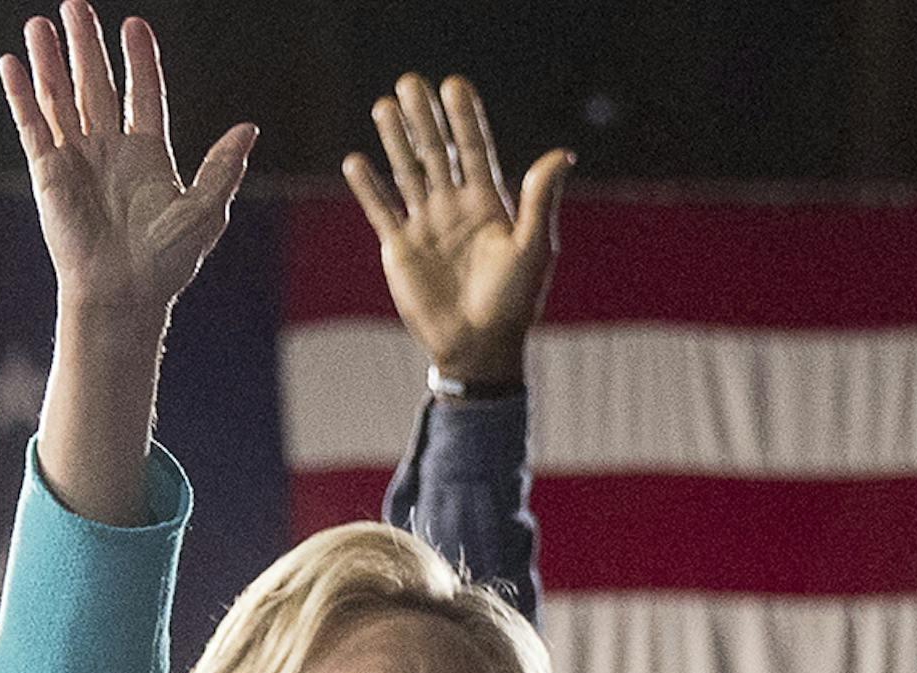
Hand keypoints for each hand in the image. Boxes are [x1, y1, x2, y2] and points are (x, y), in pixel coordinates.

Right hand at [0, 0, 255, 315]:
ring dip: (52, 61)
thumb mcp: (204, 211)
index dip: (140, 62)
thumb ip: (222, 168)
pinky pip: (32, 126)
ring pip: (61, 98)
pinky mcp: (48, 173)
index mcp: (149, 156)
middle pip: (97, 86)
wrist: (125, 292)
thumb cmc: (167, 261)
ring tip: (43, 22)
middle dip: (88, 46)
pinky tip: (13, 63)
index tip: (135, 26)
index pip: (143, 96)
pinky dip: (22, 95)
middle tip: (77, 6)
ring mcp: (78, 159)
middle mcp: (111, 151)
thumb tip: (249, 129)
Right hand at [342, 73, 573, 383]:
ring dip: (395, 140)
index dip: (465, 119)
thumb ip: (539, 199)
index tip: (454, 85)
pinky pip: (381, 210)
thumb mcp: (533, 248)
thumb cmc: (512, 303)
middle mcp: (455, 210)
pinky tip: (355, 161)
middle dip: (424, 118)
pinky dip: (368, 187)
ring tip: (384, 105)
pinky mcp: (401, 250)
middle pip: (436, 152)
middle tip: (411, 81)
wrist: (478, 348)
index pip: (474, 150)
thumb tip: (562, 154)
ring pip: (407, 173)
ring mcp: (426, 228)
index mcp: (488, 206)